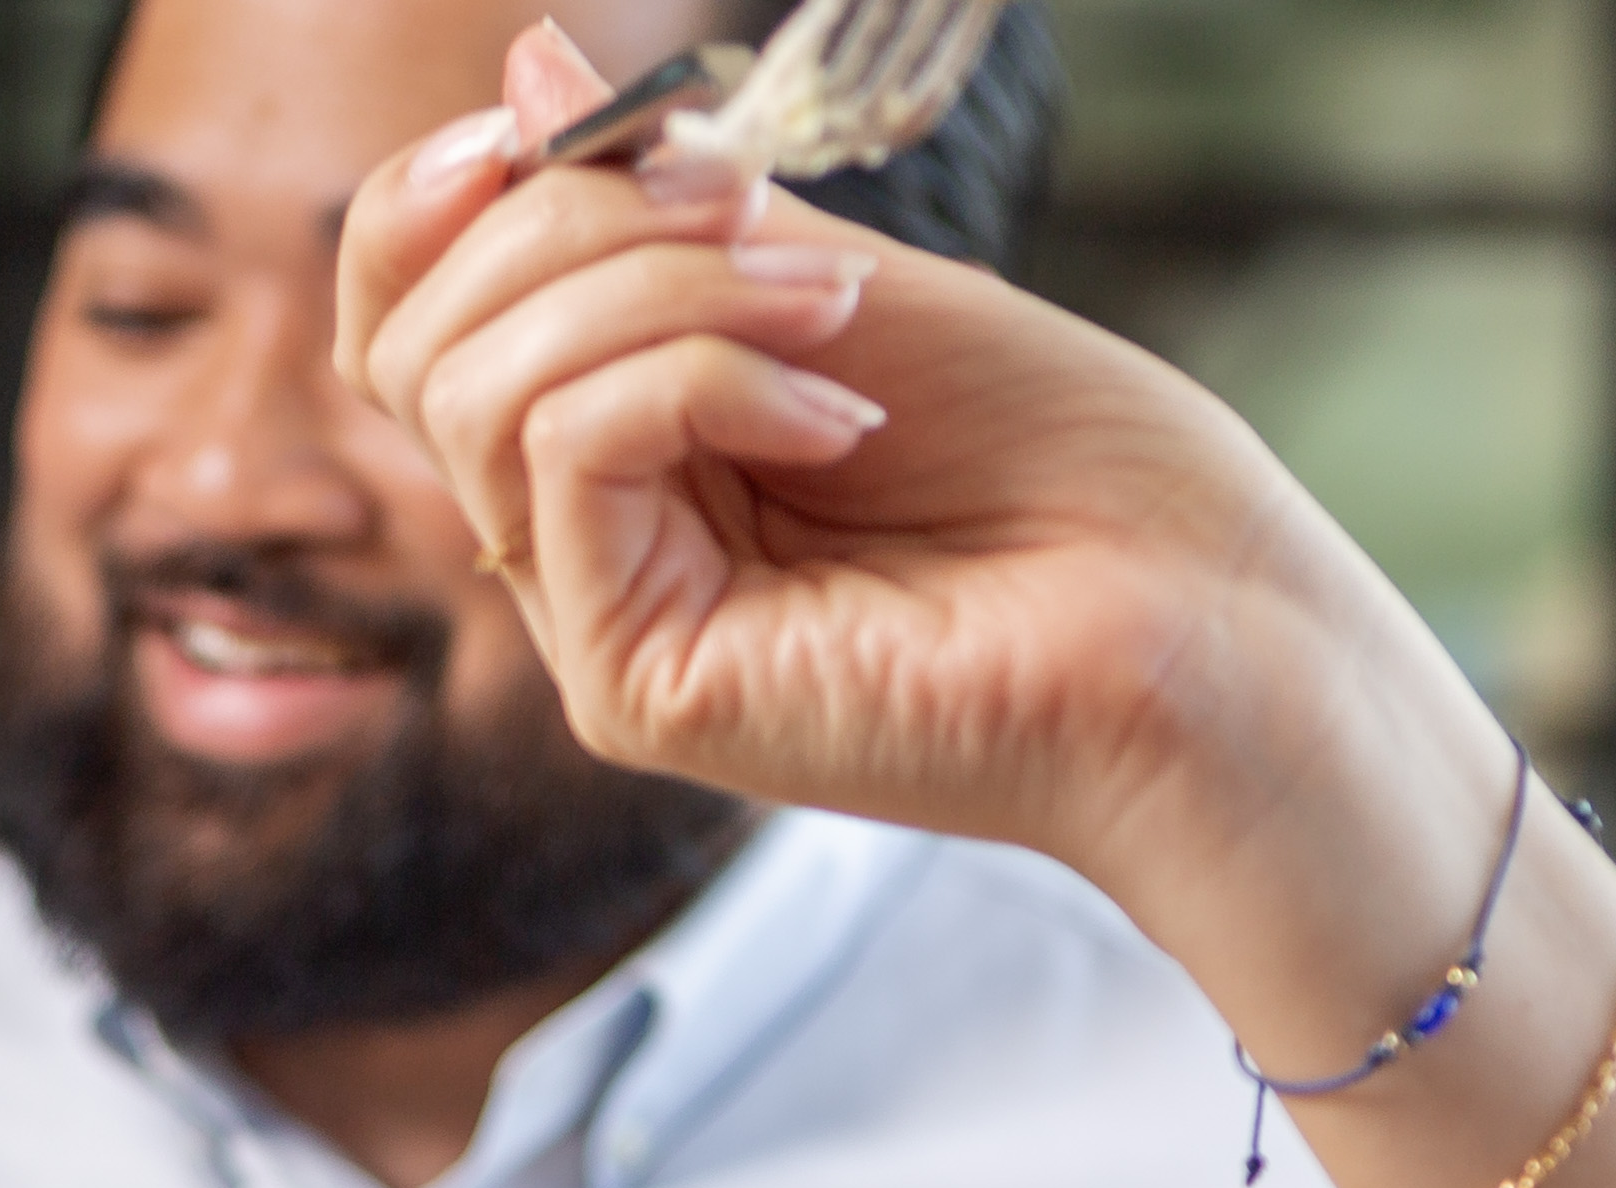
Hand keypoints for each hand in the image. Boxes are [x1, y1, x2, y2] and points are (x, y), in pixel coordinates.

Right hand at [331, 33, 1511, 982]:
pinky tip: (840, 415)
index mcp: (622, 454)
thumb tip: (530, 73)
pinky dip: (697, 380)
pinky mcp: (630, 687)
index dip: (434, 204)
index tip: (537, 122)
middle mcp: (584, 548)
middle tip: (753, 214)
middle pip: (420, 343)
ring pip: (480, 391)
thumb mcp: (855, 288)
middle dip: (572, 225)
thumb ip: (686, 212)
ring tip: (834, 315)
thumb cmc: (1071, 474)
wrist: (1200, 632)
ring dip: (656, 293)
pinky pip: (566, 453)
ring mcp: (598, 624)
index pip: (415, 322)